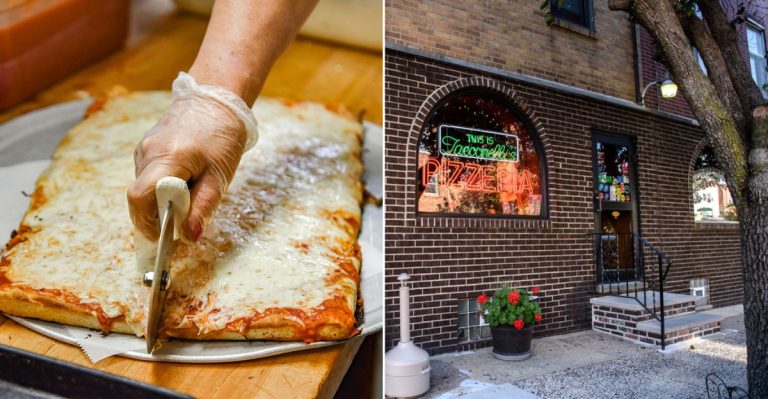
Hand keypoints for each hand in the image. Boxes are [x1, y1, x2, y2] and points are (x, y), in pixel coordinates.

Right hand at [127, 73, 256, 241]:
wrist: (217, 101)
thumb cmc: (222, 136)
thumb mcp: (219, 177)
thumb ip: (203, 207)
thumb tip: (189, 238)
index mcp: (167, 157)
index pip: (139, 197)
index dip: (147, 223)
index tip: (163, 238)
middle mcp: (148, 152)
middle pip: (140, 196)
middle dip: (156, 216)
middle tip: (181, 224)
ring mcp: (143, 149)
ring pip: (144, 188)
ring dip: (161, 202)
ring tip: (188, 199)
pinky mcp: (146, 148)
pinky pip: (148, 177)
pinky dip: (161, 190)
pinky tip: (183, 185)